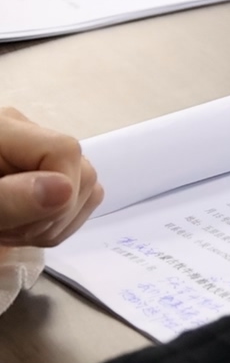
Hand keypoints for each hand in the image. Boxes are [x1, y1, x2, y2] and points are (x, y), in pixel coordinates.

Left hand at [0, 108, 103, 247]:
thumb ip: (10, 197)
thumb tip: (64, 191)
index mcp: (7, 130)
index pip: (67, 151)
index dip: (59, 193)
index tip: (22, 222)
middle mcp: (30, 134)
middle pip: (84, 172)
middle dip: (56, 215)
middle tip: (10, 231)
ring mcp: (41, 154)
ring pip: (89, 189)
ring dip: (58, 223)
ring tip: (13, 231)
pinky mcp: (47, 173)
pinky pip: (81, 198)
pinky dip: (60, 223)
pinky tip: (26, 227)